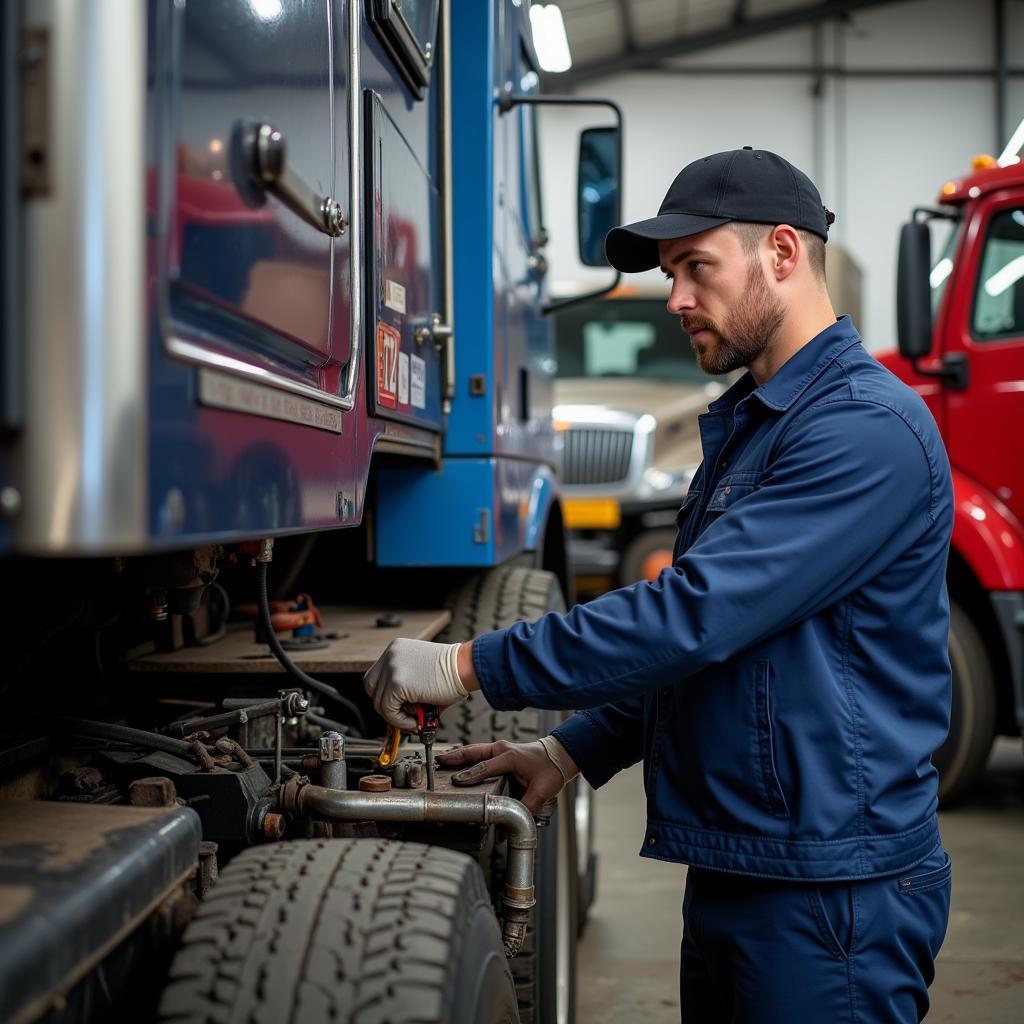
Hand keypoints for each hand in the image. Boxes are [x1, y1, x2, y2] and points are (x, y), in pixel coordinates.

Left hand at [363, 638, 467, 730]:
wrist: (466, 666)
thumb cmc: (453, 672)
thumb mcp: (423, 675)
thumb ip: (407, 691)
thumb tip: (401, 714)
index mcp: (396, 649)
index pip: (376, 676)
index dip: (385, 694)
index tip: (398, 706)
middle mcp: (390, 656)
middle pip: (371, 688)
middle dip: (386, 705)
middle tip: (404, 715)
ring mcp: (391, 668)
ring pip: (379, 702)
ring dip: (396, 716)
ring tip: (414, 718)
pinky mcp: (396, 683)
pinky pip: (388, 711)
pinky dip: (400, 721)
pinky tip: (415, 720)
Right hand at [436, 737, 577, 814]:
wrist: (559, 756)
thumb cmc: (551, 770)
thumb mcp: (542, 791)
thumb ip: (525, 808)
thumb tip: (507, 830)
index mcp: (510, 756)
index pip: (485, 768)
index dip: (470, 776)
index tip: (456, 782)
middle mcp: (502, 749)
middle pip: (474, 752)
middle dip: (455, 757)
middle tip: (438, 762)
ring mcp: (500, 749)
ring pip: (474, 750)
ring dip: (458, 755)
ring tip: (442, 760)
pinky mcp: (500, 752)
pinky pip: (479, 753)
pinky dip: (466, 756)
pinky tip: (457, 761)